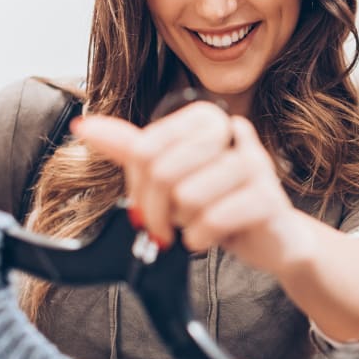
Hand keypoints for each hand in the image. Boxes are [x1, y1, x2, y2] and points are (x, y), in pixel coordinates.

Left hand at [74, 102, 304, 273]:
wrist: (274, 238)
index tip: (144, 206)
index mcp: (206, 120)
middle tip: (164, 228)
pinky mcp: (268, 197)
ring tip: (197, 226)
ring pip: (187, 197)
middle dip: (156, 211)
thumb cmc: (221, 204)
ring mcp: (254, 164)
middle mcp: (232, 133)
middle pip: (163, 171)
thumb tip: (85, 125)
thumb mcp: (174, 175)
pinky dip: (201, 238)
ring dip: (183, 225)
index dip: (136, 186)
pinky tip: (210, 238)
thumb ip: (133, 150)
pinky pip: (212, 219)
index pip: (145, 148)